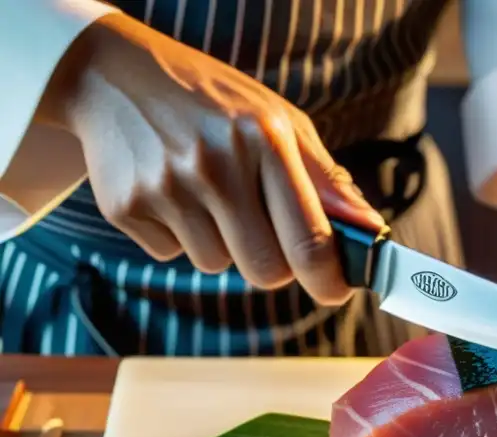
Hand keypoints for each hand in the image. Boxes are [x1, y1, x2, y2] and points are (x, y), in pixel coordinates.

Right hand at [37, 13, 384, 304]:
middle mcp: (215, 164)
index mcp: (265, 140)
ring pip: (216, 265)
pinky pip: (173, 255)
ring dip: (222, 244)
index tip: (336, 289)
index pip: (309, 240)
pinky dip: (179, 235)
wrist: (116, 76)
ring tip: (208, 193)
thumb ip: (328, 181)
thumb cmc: (218, 105)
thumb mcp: (281, 123)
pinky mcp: (126, 206)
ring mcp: (166, 186)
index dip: (329, 279)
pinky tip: (172, 191)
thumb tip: (371, 231)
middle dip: (275, 265)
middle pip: (265, 271)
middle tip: (267, 232)